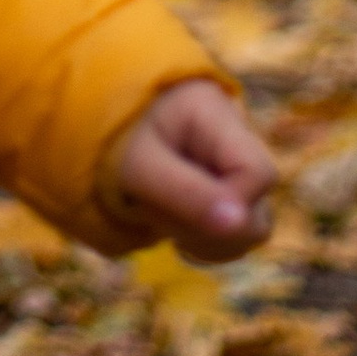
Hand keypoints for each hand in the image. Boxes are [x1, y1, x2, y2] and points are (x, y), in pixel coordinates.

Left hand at [106, 78, 276, 262]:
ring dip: (201, 235)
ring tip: (158, 210)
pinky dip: (198, 237)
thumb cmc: (115, 132)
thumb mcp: (140, 163)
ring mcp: (233, 173)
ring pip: (245, 230)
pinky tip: (168, 218)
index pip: (260, 174)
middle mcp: (238, 146)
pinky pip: (228, 236)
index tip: (183, 203)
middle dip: (211, 227)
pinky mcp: (222, 194)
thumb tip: (242, 224)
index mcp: (220, 118)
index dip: (233, 203)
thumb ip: (186, 192)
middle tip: (160, 209)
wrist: (96, 117)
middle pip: (259, 211)